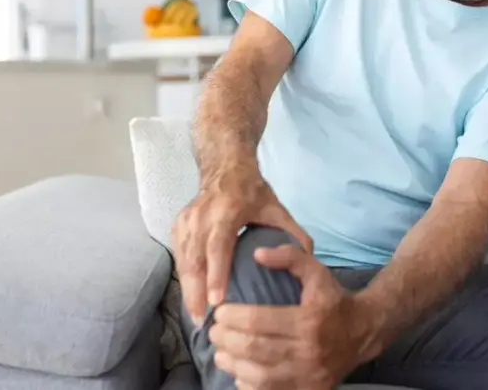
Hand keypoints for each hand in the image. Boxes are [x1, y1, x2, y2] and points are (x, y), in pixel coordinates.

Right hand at [172, 167, 312, 323]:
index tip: (217, 301)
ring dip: (188, 290)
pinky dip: (184, 279)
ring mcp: (186, 221)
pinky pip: (179, 256)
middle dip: (196, 292)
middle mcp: (202, 216)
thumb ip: (294, 233)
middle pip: (195, 259)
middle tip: (204, 320)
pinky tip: (191, 298)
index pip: (218, 246)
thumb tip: (309, 259)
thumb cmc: (252, 191)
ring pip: (183, 261)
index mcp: (227, 211)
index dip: (216, 274)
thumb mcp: (276, 208)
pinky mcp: (178, 225)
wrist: (224, 167)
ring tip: (198, 316)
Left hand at [209, 244, 381, 389]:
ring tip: (220, 353)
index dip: (233, 317)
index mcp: (310, 319)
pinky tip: (239, 374)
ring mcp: (310, 375)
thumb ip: (289, 257)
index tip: (220, 312)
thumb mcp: (316, 271)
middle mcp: (310, 350)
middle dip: (227, 341)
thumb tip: (257, 254)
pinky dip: (250, 385)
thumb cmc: (333, 299)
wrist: (363, 331)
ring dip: (233, 365)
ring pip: (260, 375)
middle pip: (256, 349)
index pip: (260, 321)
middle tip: (214, 332)